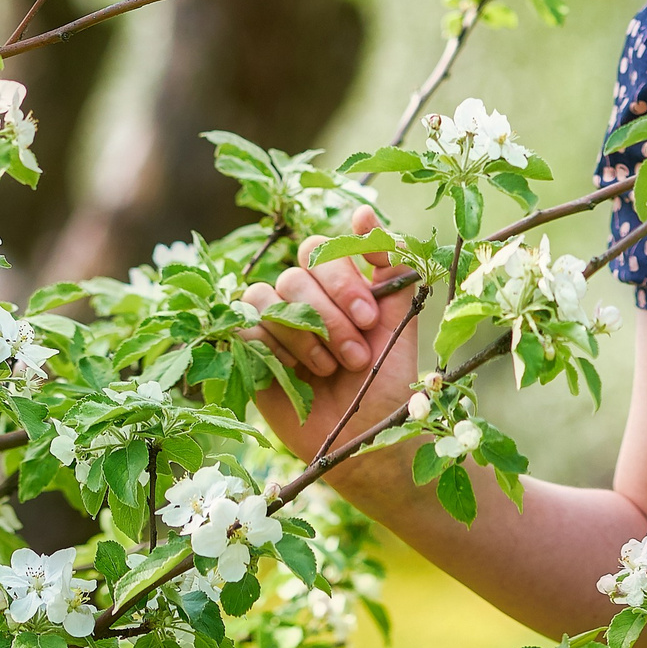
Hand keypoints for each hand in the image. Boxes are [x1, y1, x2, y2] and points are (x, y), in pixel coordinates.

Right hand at [240, 208, 424, 481]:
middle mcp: (305, 299)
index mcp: (339, 285)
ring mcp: (276, 324)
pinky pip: (247, 327)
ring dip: (305, 335)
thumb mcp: (399, 321)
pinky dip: (276, 348)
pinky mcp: (252, 353)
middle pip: (297, 275)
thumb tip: (362, 210)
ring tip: (332, 368)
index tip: (370, 316)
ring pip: (269, 296)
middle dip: (331, 317)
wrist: (366, 437)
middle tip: (357, 356)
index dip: (343, 278)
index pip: (323, 249)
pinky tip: (301, 374)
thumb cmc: (387, 380)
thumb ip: (388, 266)